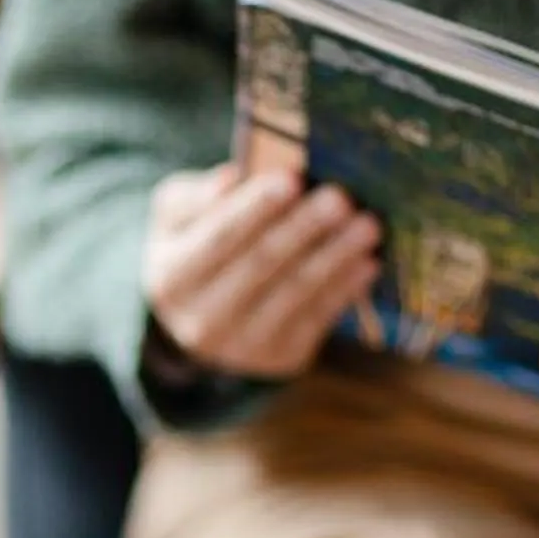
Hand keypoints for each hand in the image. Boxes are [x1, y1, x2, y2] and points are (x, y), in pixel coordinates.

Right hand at [143, 165, 379, 378]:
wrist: (202, 321)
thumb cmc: (194, 249)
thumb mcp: (175, 220)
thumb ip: (195, 197)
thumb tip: (231, 178)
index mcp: (171, 278)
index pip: (217, 239)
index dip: (254, 209)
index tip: (291, 178)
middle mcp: (203, 320)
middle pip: (260, 266)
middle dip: (303, 229)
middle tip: (340, 198)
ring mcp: (243, 347)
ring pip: (295, 294)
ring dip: (334, 257)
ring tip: (366, 226)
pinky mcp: (280, 359)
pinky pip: (317, 319)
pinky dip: (345, 289)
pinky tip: (367, 262)